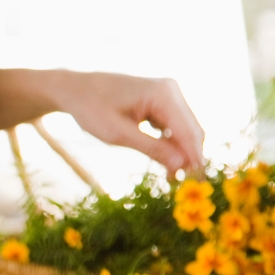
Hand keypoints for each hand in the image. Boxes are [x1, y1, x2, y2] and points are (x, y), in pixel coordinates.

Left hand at [55, 72, 203, 174]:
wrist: (75, 89)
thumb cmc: (91, 109)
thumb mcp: (118, 134)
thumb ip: (151, 148)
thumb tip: (180, 164)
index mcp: (163, 94)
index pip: (188, 131)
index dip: (195, 158)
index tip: (199, 182)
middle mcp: (171, 90)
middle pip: (191, 130)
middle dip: (189, 157)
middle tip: (183, 185)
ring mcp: (167, 93)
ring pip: (185, 128)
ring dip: (181, 152)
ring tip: (171, 177)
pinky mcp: (161, 100)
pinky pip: (174, 124)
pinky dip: (172, 143)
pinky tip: (166, 161)